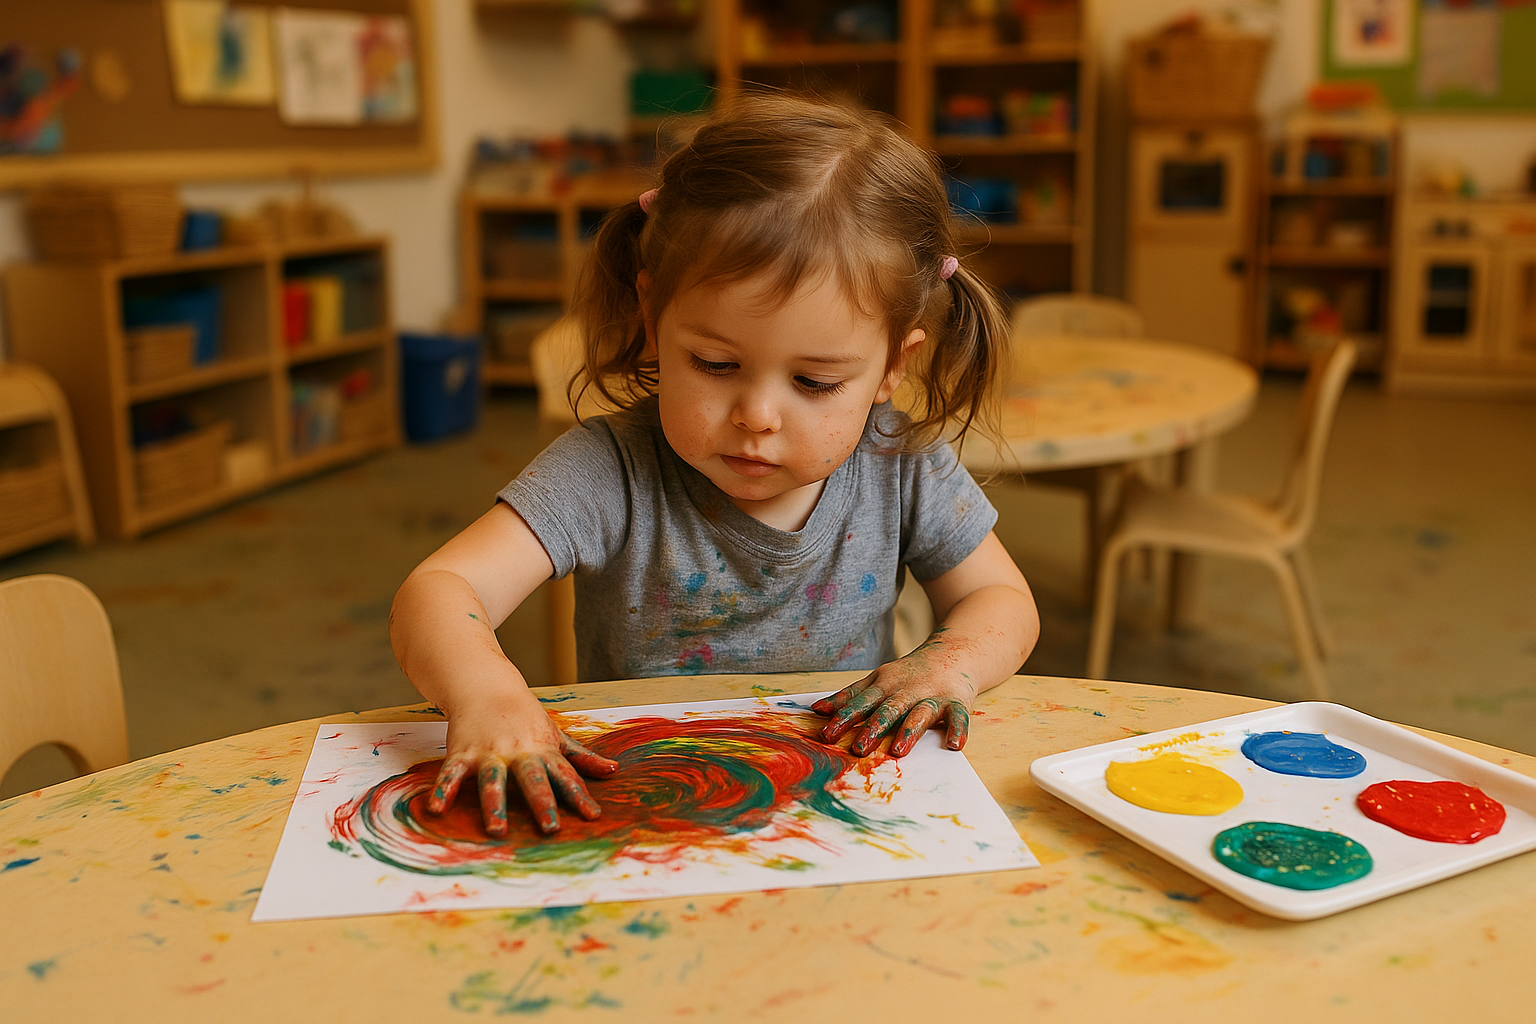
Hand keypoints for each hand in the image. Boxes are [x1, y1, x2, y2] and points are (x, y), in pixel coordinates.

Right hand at [426, 697, 618, 836]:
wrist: (485, 685)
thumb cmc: (525, 716)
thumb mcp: (556, 734)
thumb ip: (582, 757)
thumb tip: (613, 771)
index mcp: (543, 750)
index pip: (565, 775)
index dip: (579, 795)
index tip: (592, 817)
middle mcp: (518, 753)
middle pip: (532, 779)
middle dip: (541, 802)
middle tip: (550, 828)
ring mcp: (489, 753)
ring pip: (493, 780)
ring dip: (494, 804)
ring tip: (497, 830)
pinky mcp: (462, 753)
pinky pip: (452, 774)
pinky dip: (443, 791)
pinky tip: (436, 810)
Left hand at [811, 657, 974, 757]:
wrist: (953, 652)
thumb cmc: (909, 674)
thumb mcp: (877, 680)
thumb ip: (850, 696)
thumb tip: (817, 710)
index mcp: (885, 685)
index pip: (861, 703)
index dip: (843, 718)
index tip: (826, 734)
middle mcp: (907, 690)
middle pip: (888, 710)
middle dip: (872, 728)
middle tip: (858, 749)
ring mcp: (932, 696)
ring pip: (919, 714)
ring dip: (909, 731)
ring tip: (898, 750)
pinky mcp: (957, 702)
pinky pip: (959, 717)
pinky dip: (958, 730)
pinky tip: (954, 745)